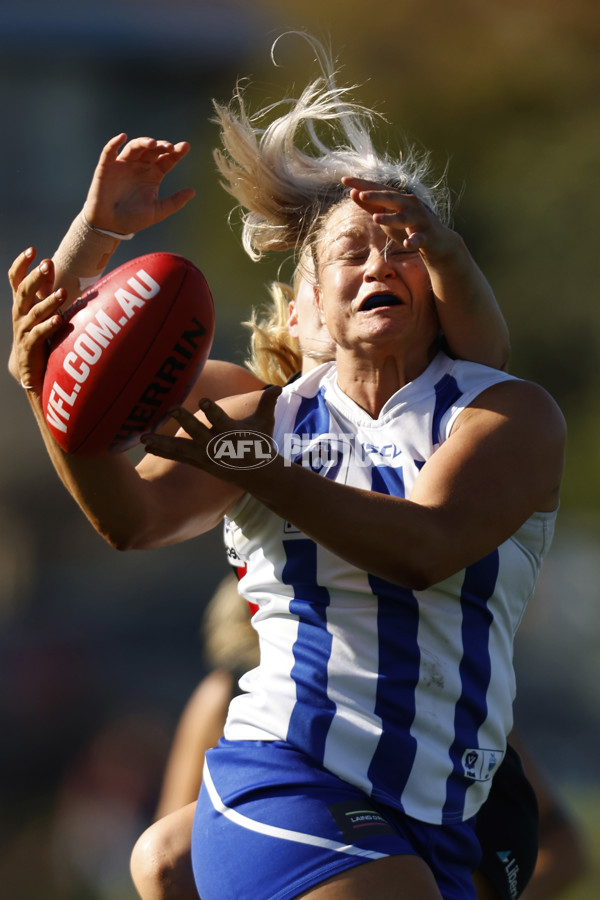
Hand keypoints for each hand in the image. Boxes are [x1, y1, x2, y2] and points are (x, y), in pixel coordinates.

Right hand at [9, 249, 64, 390]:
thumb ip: (44, 286)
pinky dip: (49, 327)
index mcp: (20, 302)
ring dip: (49, 302)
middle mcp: (19, 313)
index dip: (21, 264)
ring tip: (63, 293)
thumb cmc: (37, 331)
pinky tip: (60, 321)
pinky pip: (39, 335)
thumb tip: (48, 260)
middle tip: (47, 265)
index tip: (31, 250)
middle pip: (24, 292)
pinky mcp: (30, 346)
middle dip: (36, 278)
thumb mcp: (39, 307)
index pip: (15, 279)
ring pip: (35, 313)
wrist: (29, 366)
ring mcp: (23, 330)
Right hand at [83, 134, 195, 234]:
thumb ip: (174, 202)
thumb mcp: (157, 212)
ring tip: (153, 143)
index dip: (176, 152)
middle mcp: (140, 166)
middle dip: (161, 146)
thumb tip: (193, 191)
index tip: (185, 146)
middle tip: (169, 147)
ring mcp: (124, 165)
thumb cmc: (133, 219)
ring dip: (143, 142)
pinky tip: (123, 137)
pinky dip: (114, 143)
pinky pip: (110, 152)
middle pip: (153, 150)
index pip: (167, 159)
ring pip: (135, 147)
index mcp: (153, 175)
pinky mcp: (107, 167)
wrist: (110, 226)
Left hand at [141, 387, 281, 485]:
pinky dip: (162, 451)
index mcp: (232, 433)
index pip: (221, 420)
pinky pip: (178, 457)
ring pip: (181, 448)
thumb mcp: (265, 423)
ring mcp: (206, 456)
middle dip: (185, 420)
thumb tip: (278, 387)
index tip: (203, 400)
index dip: (212, 411)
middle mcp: (217, 446)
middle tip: (171, 408)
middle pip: (198, 432)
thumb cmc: (260, 444)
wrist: (257, 475)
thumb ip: (267, 403)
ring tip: (143, 437)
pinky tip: (146, 445)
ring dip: (162, 442)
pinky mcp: (199, 463)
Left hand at [342, 176, 458, 260]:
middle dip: (376, 196)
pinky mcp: (427, 235)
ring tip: (376, 218)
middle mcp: (409, 205)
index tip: (344, 179)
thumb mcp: (387, 215)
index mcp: (398, 199)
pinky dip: (413, 241)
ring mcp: (419, 219)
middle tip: (361, 194)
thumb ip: (371, 206)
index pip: (377, 189)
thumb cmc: (408, 227)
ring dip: (390, 218)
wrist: (437, 242)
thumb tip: (352, 192)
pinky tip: (407, 243)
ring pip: (403, 218)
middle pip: (391, 198)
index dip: (362, 184)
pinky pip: (419, 239)